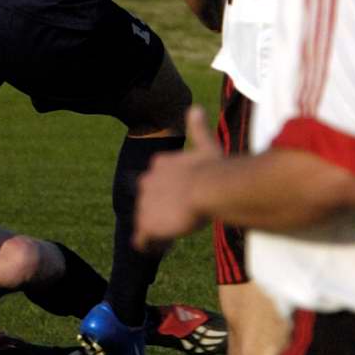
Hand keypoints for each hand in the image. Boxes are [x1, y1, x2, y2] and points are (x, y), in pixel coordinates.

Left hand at [134, 106, 218, 250]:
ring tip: (174, 237)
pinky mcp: (147, 225)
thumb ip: (198, 129)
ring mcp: (145, 204)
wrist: (208, 188)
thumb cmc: (213, 168)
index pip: (156, 181)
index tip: (183, 204)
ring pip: (145, 221)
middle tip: (181, 221)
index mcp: (159, 165)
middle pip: (149, 201)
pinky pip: (141, 241)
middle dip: (161, 212)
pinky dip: (150, 246)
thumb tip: (195, 108)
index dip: (169, 194)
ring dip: (157, 231)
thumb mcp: (206, 144)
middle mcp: (146, 182)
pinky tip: (165, 246)